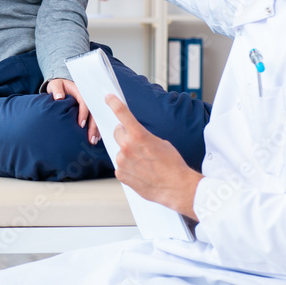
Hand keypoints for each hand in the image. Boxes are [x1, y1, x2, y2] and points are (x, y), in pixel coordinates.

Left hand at [46, 78, 99, 142]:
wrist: (61, 86)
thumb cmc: (58, 86)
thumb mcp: (55, 85)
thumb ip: (56, 90)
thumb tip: (59, 97)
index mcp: (80, 91)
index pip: (84, 102)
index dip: (84, 113)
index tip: (81, 125)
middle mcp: (87, 98)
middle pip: (93, 112)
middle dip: (93, 126)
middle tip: (90, 138)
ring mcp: (89, 105)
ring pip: (96, 117)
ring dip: (96, 129)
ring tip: (93, 141)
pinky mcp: (89, 110)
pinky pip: (95, 120)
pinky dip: (96, 129)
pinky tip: (95, 138)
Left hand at [105, 94, 202, 219]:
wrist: (177, 186)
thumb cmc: (172, 164)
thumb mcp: (160, 142)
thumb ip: (143, 137)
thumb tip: (134, 137)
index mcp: (139, 135)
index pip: (122, 114)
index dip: (113, 103)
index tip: (108, 98)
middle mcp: (127, 147)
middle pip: (117, 132)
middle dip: (125, 134)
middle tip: (136, 141)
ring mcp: (122, 161)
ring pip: (120, 151)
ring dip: (128, 153)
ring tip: (144, 163)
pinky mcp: (121, 174)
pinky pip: (121, 166)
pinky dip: (128, 167)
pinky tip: (140, 172)